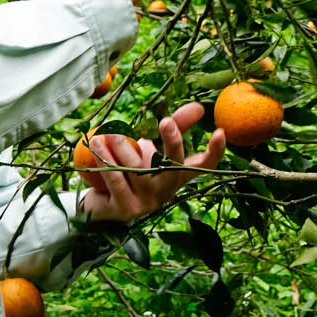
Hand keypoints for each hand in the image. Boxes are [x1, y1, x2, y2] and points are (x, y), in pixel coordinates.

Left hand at [76, 102, 223, 222]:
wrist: (99, 203)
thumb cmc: (131, 168)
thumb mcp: (152, 146)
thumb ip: (174, 127)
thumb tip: (200, 107)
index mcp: (177, 176)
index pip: (204, 166)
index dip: (215, 152)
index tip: (220, 131)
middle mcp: (167, 191)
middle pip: (174, 166)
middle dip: (173, 143)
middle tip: (166, 121)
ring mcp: (148, 203)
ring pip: (139, 169)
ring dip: (123, 146)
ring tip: (111, 131)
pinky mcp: (126, 209)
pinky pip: (116, 180)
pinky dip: (106, 159)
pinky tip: (97, 143)